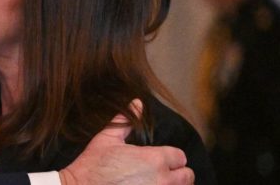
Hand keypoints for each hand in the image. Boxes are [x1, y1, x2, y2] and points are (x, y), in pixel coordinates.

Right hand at [58, 100, 193, 184]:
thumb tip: (137, 103)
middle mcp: (162, 180)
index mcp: (154, 159)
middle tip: (159, 175)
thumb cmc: (92, 166)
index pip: (180, 157)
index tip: (159, 161)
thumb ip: (125, 120)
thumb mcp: (107, 139)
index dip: (171, 158)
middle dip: (177, 175)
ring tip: (153, 183)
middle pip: (187, 177)